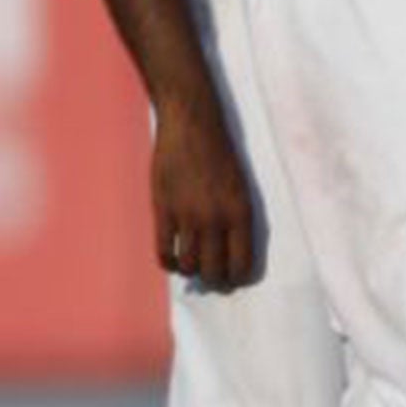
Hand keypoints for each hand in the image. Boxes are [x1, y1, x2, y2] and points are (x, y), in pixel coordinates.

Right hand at [152, 97, 255, 289]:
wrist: (192, 125)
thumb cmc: (221, 151)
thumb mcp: (240, 184)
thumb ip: (234, 215)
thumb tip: (229, 247)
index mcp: (241, 211)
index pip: (242, 262)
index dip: (238, 277)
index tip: (235, 280)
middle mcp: (216, 218)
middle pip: (215, 271)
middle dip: (216, 281)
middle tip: (215, 281)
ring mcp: (187, 216)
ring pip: (189, 266)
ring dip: (192, 272)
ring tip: (194, 268)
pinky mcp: (163, 210)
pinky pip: (164, 252)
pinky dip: (169, 263)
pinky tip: (174, 259)